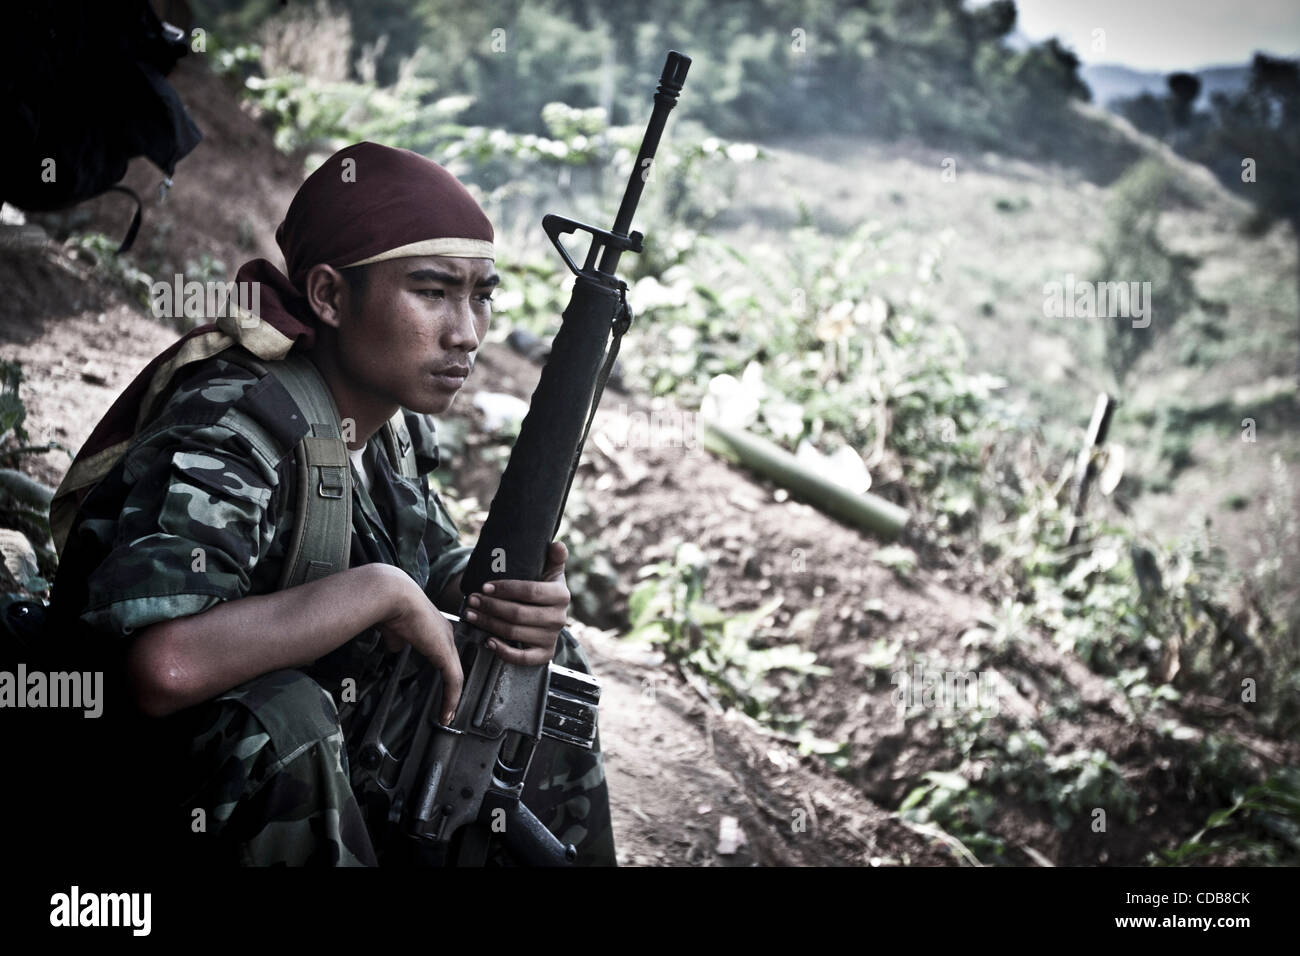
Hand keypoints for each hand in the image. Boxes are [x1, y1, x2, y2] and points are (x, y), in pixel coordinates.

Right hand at [375, 568, 462, 723]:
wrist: (391, 595)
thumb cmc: (389, 606)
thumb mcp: (394, 628)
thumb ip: (398, 640)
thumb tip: (396, 647)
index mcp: (435, 627)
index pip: (445, 654)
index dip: (444, 672)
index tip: (439, 689)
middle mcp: (445, 634)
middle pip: (454, 667)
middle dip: (452, 690)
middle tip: (446, 709)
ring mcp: (447, 642)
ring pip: (456, 676)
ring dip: (451, 698)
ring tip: (446, 715)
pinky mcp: (445, 652)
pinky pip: (453, 681)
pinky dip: (450, 698)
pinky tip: (446, 712)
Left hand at [465, 540, 569, 666]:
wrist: (551, 613)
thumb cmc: (545, 588)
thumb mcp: (552, 570)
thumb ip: (555, 556)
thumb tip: (557, 545)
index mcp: (561, 595)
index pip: (530, 591)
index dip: (506, 589)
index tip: (484, 586)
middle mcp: (559, 618)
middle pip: (518, 613)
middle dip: (491, 606)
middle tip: (472, 600)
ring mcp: (552, 638)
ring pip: (514, 633)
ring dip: (489, 624)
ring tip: (471, 615)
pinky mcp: (545, 654)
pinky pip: (523, 658)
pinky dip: (503, 651)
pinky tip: (488, 641)